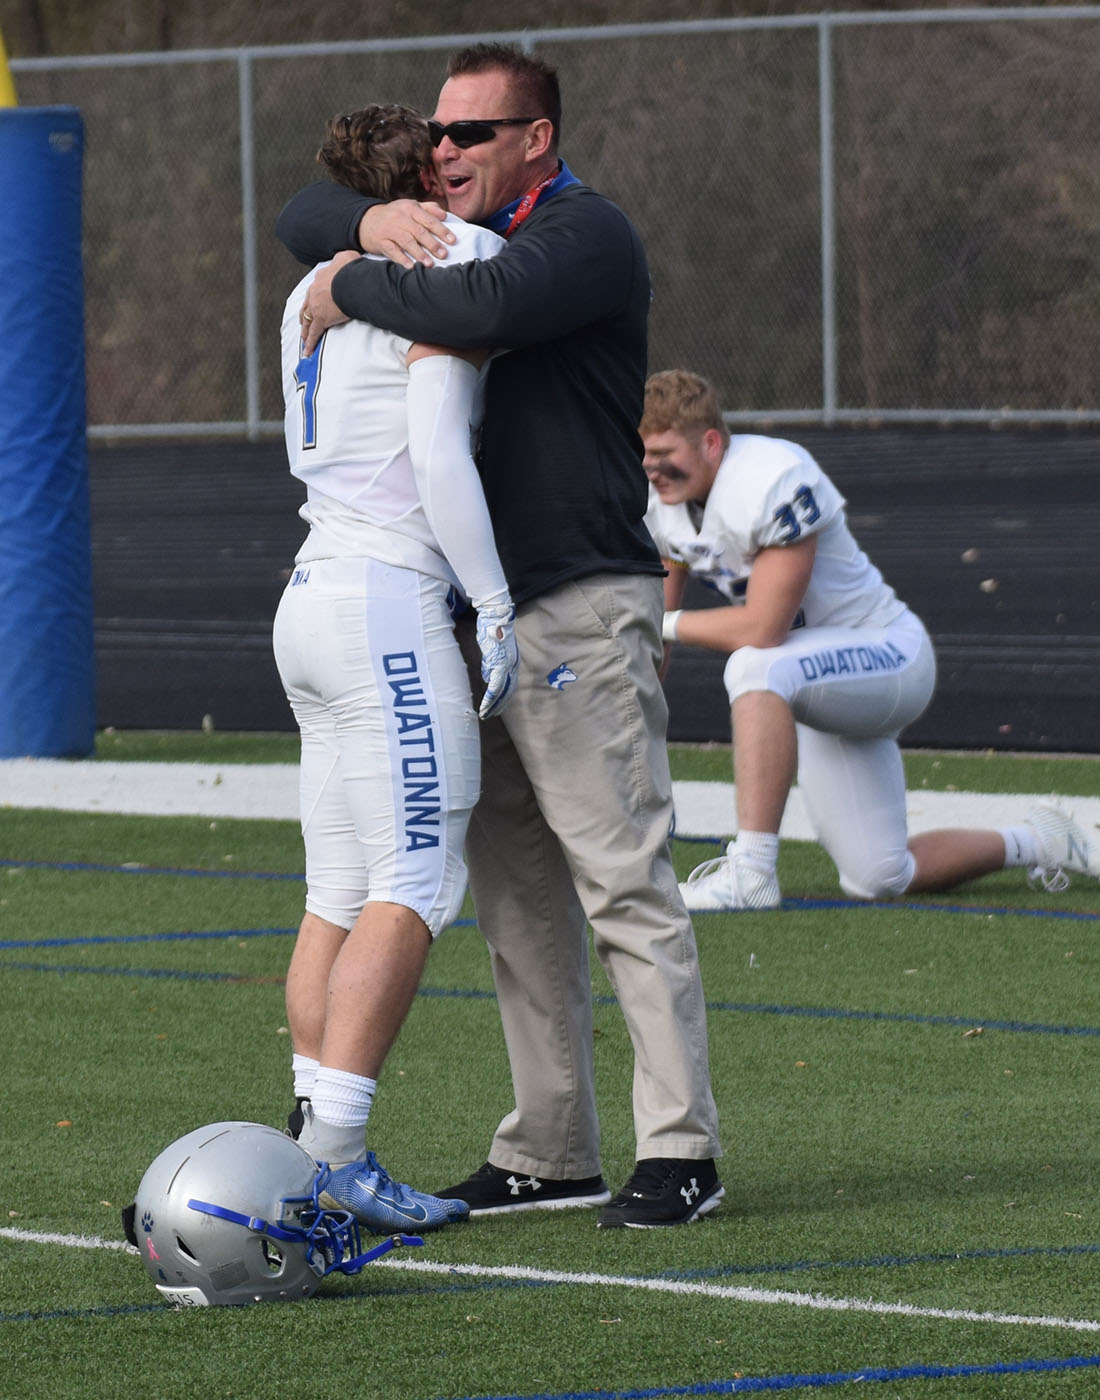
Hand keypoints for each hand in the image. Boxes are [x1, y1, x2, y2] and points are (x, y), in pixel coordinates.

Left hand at [300, 250, 358, 353]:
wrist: (351, 281)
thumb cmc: (352, 269)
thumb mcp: (347, 256)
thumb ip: (344, 258)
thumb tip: (349, 257)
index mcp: (321, 277)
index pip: (317, 287)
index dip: (317, 294)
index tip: (319, 299)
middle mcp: (314, 291)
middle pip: (307, 305)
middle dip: (305, 314)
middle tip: (303, 322)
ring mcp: (316, 306)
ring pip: (306, 320)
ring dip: (305, 330)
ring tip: (304, 338)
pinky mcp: (321, 320)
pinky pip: (314, 334)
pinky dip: (310, 343)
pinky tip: (307, 352)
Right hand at [359, 199, 453, 267]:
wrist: (366, 220)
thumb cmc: (394, 215)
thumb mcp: (410, 207)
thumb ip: (428, 209)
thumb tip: (444, 215)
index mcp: (410, 208)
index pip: (429, 220)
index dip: (441, 230)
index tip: (452, 240)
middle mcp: (400, 218)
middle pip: (419, 232)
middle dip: (432, 244)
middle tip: (443, 254)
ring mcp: (390, 230)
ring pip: (407, 242)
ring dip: (419, 253)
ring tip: (429, 263)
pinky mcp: (380, 241)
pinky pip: (392, 251)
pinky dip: (401, 259)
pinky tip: (410, 266)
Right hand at [475, 602, 518, 719]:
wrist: (495, 615)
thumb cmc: (491, 629)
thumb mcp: (491, 650)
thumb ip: (490, 664)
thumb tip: (487, 676)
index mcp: (512, 662)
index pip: (510, 685)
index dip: (503, 698)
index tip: (496, 707)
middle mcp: (513, 665)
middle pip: (508, 691)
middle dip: (499, 706)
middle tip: (490, 716)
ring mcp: (508, 665)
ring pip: (502, 692)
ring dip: (493, 705)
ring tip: (485, 714)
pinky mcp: (500, 663)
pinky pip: (496, 686)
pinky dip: (490, 698)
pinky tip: (485, 706)